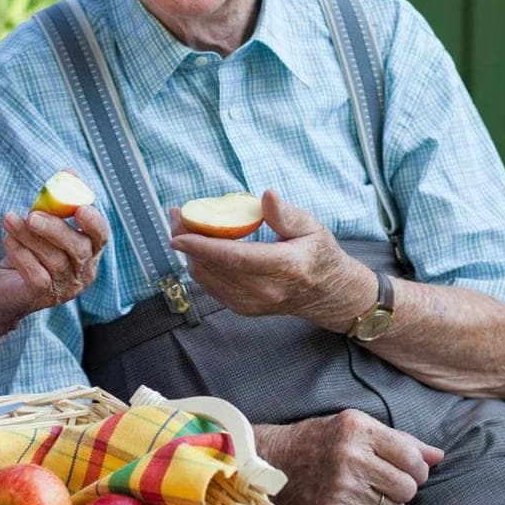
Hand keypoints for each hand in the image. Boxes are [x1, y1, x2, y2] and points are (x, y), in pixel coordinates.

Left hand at [0, 199, 109, 374]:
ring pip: (54, 260)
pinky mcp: (45, 297)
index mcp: (89, 251)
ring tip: (8, 219)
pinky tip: (7, 241)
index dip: (94, 222)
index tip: (80, 208)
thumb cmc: (31, 252)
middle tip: (32, 215)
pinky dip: (20, 255)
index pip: (101, 236)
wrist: (5, 289)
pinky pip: (36, 275)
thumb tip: (70, 173)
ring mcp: (66, 288)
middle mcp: (83, 272)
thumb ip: (57, 201)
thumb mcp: (43, 224)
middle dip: (55, 229)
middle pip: (78, 249)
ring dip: (29, 237)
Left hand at [169, 189, 374, 331]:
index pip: (236, 258)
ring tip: (184, 226)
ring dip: (190, 253)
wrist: (327, 294)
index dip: (203, 246)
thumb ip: (287, 214)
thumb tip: (266, 195)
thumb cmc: (319, 254)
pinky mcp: (243, 309)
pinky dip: (200, 265)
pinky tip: (199, 246)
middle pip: (214, 268)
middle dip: (188, 242)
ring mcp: (253, 304)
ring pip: (206, 279)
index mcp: (285, 267)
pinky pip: (210, 286)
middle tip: (177, 215)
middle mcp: (266, 290)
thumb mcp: (312, 227)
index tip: (179, 233)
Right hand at [255, 411, 444, 504]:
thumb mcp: (358, 426)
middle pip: (408, 487)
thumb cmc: (324, 439)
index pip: (412, 458)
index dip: (418, 468)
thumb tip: (439, 456)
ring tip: (371, 492)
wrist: (277, 460)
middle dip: (405, 488)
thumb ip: (401, 441)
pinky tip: (356, 502)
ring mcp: (341, 487)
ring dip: (389, 504)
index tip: (409, 469)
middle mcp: (350, 458)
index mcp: (359, 430)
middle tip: (389, 482)